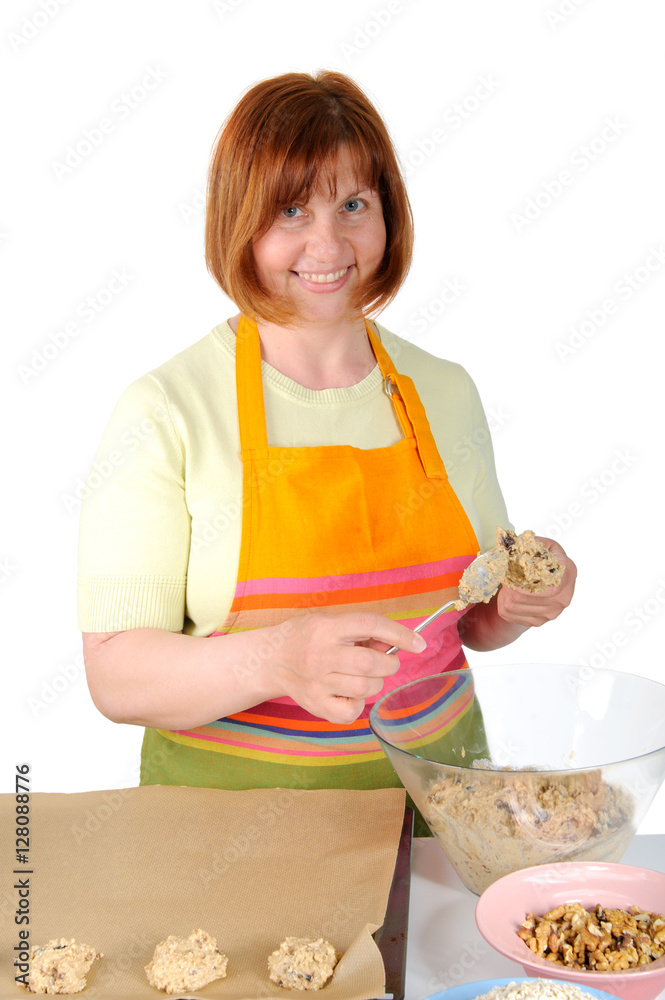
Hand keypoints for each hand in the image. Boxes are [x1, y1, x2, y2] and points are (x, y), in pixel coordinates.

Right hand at [272, 611, 426, 724]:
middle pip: (370, 663)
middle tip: (384, 662)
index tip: (419, 642)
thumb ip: (361, 631)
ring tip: (363, 676)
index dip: (399, 633)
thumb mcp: (330, 622)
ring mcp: (317, 682)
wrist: (271, 659)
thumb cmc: (307, 637)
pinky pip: (352, 711)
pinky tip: (349, 693)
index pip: (369, 625)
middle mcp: (320, 654)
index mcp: (326, 628)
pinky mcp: (316, 705)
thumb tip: (395, 643)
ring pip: (365, 687)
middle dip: (388, 663)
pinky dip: (359, 704)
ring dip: (375, 682)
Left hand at [496, 537, 576, 627]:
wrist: (545, 578)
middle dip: (508, 585)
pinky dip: (503, 604)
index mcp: (568, 573)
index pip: (552, 586)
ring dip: (504, 594)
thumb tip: (512, 546)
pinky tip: (509, 595)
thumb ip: (529, 544)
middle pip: (526, 597)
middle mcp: (563, 597)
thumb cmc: (543, 559)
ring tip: (506, 584)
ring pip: (514, 606)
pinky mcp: (539, 621)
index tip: (510, 576)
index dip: (527, 584)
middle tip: (503, 576)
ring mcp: (552, 612)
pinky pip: (511, 615)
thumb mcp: (540, 545)